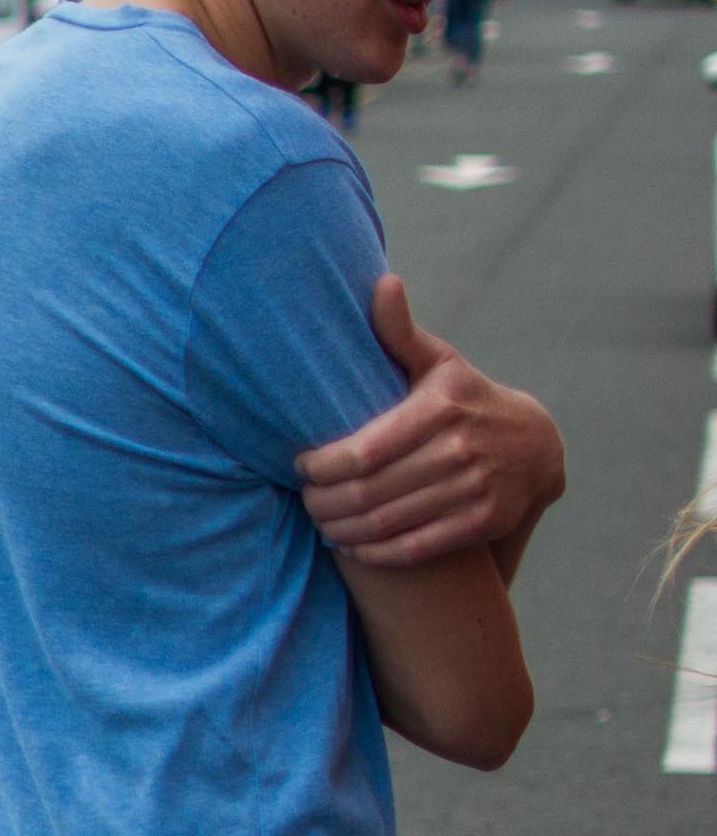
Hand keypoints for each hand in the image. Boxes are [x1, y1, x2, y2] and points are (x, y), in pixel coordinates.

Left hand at [298, 275, 563, 570]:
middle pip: (367, 493)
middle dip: (323, 502)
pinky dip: (374, 552)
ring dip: (340, 530)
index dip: (320, 467)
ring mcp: (478, 489)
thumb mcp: (437, 363)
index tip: (300, 466)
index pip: (361, 452)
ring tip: (321, 522)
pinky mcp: (486, 521)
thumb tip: (381, 283)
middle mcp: (462, 449)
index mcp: (441, 408)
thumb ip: (399, 333)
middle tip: (305, 500)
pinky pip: (414, 548)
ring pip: (386, 524)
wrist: (535, 445)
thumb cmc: (464, 400)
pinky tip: (351, 544)